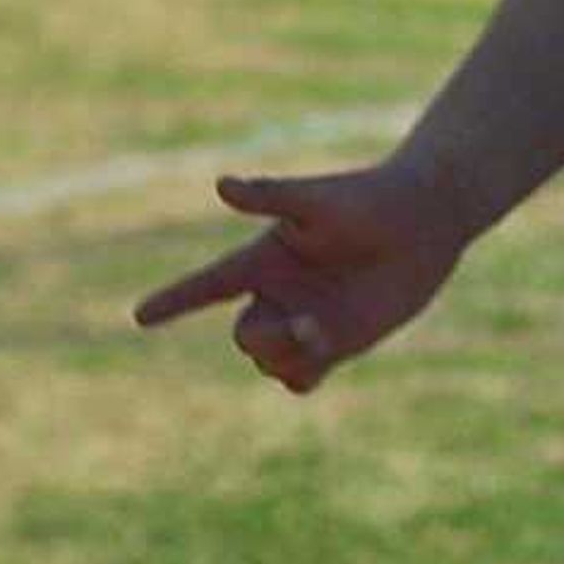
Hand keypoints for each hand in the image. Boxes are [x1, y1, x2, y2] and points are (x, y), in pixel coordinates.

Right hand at [133, 162, 472, 394]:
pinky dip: (301, 375)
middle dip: (265, 340)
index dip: (173, 300)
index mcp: (263, 258)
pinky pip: (301, 377)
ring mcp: (306, 319)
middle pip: (245, 337)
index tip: (140, 316)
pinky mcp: (337, 341)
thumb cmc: (366, 199)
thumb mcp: (314, 198)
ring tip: (322, 334)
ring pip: (271, 361)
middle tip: (308, 326)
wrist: (423, 219)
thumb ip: (268, 196)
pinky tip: (320, 356)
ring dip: (288, 357)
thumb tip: (220, 186)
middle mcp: (278, 292)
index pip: (207, 285)